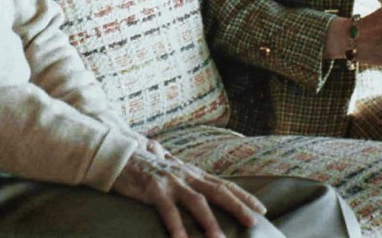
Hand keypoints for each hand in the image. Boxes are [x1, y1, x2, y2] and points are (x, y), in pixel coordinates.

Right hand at [111, 147, 266, 237]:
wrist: (119, 156)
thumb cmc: (146, 167)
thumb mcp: (173, 172)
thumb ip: (189, 180)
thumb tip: (205, 189)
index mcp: (193, 173)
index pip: (224, 184)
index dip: (244, 196)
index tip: (262, 209)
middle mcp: (186, 175)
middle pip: (218, 191)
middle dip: (238, 207)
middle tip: (254, 223)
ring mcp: (171, 181)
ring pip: (197, 201)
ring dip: (210, 222)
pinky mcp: (153, 189)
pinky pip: (167, 210)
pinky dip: (176, 226)